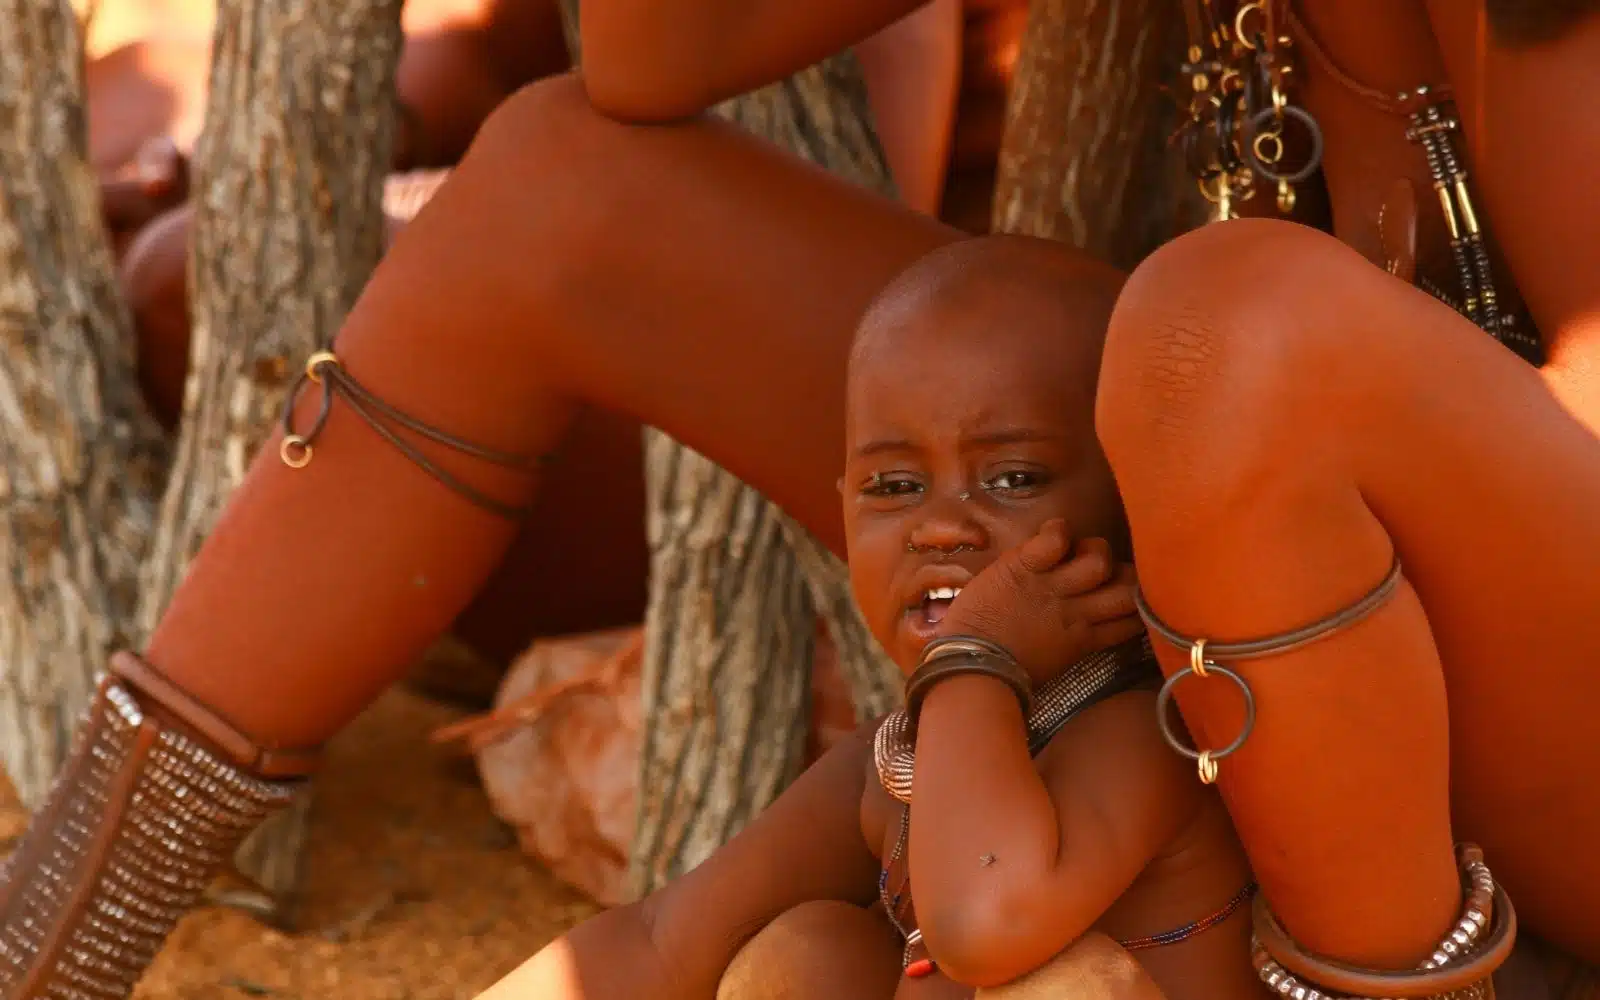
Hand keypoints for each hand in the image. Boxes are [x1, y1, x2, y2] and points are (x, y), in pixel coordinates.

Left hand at [933, 519, 1141, 683]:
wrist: (969, 666)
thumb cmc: (1003, 669)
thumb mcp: (1053, 663)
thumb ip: (1075, 641)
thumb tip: (1090, 626)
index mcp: (1084, 638)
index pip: (1135, 618)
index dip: (1137, 603)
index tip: (1124, 595)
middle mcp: (1077, 612)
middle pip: (1129, 588)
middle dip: (1125, 574)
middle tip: (1104, 571)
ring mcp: (1051, 588)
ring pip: (1099, 559)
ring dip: (1092, 548)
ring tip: (1074, 551)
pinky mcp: (1022, 567)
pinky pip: (1055, 540)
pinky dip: (1058, 530)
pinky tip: (1053, 533)